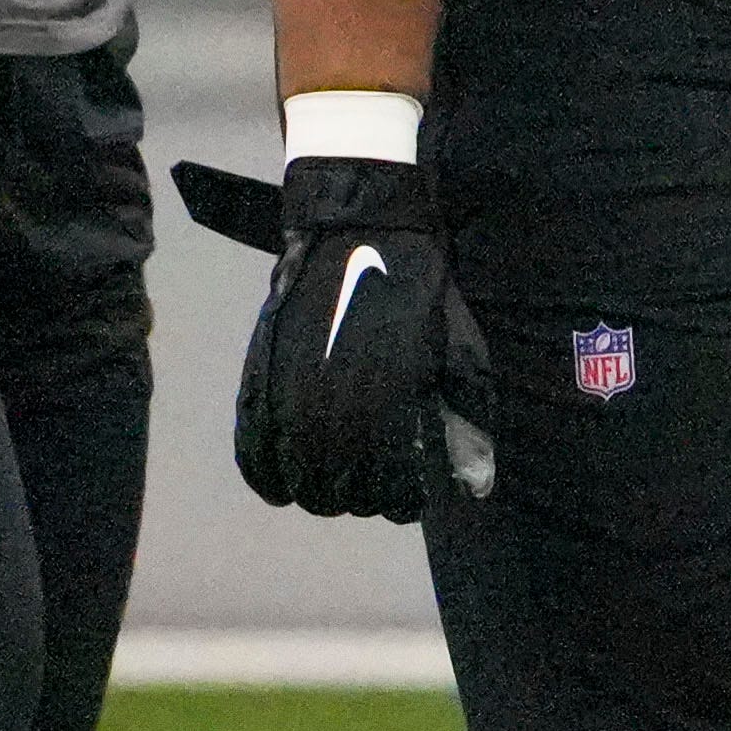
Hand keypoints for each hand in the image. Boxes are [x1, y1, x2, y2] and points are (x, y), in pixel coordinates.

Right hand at [172, 156, 494, 521]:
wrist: (360, 229)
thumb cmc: (419, 291)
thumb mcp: (460, 353)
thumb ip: (466, 422)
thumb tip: (476, 487)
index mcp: (391, 411)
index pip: (392, 496)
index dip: (404, 501)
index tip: (409, 491)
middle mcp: (336, 418)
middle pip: (344, 498)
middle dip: (365, 495)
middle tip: (377, 476)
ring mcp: (291, 404)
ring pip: (301, 487)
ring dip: (322, 490)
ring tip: (339, 471)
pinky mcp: (258, 387)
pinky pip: (254, 460)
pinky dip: (271, 479)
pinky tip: (288, 478)